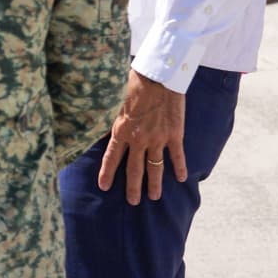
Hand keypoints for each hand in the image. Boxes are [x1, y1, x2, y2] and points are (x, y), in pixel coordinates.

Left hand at [98, 69, 187, 204]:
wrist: (159, 76)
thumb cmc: (134, 83)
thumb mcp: (114, 101)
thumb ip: (109, 117)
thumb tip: (97, 125)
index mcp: (121, 130)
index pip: (111, 157)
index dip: (107, 173)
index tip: (103, 187)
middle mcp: (139, 139)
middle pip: (134, 169)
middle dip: (132, 187)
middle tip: (133, 202)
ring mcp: (158, 138)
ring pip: (155, 167)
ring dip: (154, 184)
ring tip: (154, 197)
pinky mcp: (174, 134)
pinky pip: (177, 156)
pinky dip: (179, 168)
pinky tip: (181, 179)